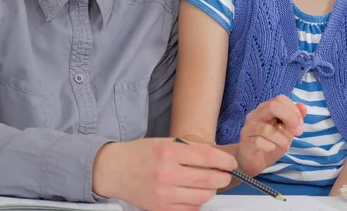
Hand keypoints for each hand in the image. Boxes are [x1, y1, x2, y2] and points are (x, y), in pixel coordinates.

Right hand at [92, 138, 237, 210]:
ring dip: (212, 190)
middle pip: (209, 179)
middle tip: (224, 174)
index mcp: (168, 152)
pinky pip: (191, 209)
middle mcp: (167, 173)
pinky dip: (198, 201)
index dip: (225, 161)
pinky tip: (194, 193)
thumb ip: (190, 149)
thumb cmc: (140, 154)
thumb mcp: (165, 142)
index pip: (207, 157)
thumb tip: (216, 156)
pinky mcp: (161, 209)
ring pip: (203, 196)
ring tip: (209, 183)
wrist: (115, 170)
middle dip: (222, 177)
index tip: (231, 163)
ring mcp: (164, 194)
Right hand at [237, 95, 306, 176]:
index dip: (293, 110)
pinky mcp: (245, 142)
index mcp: (265, 109)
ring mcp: (248, 128)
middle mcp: (255, 115)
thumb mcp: (286, 131)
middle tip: (297, 132)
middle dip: (290, 118)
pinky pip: (259, 142)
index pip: (280, 99)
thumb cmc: (270, 144)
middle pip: (273, 106)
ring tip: (285, 146)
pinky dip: (270, 146)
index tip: (300, 124)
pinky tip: (271, 149)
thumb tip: (303, 107)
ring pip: (266, 128)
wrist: (254, 162)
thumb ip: (294, 119)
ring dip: (282, 139)